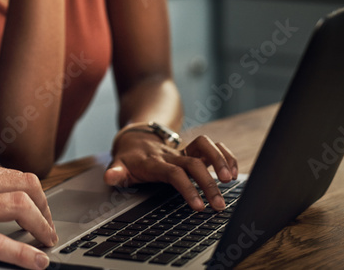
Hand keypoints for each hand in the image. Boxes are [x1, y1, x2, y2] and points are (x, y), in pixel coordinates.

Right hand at [0, 160, 56, 269]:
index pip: (14, 174)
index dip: (37, 194)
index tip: (43, 210)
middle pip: (25, 185)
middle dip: (46, 208)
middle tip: (48, 229)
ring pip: (20, 207)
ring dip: (42, 226)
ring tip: (47, 243)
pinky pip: (1, 245)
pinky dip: (25, 254)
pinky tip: (37, 263)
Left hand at [103, 130, 237, 211]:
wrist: (134, 136)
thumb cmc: (128, 156)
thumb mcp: (118, 164)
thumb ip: (116, 172)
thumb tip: (110, 177)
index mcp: (155, 162)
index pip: (173, 173)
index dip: (187, 188)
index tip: (199, 206)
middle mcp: (171, 154)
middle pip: (194, 164)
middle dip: (208, 184)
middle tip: (219, 205)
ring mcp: (183, 150)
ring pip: (205, 146)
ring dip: (220, 161)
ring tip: (230, 180)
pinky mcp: (192, 150)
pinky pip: (212, 146)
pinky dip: (225, 155)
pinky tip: (233, 171)